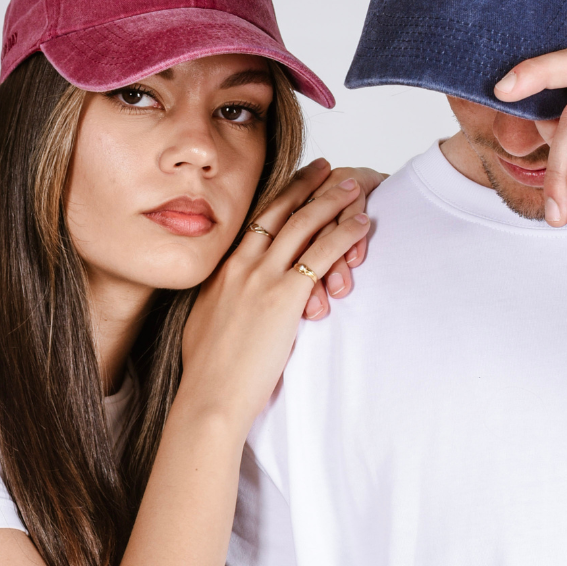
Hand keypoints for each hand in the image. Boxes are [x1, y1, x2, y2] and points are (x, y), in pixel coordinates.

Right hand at [180, 161, 372, 429]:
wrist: (209, 398)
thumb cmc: (208, 374)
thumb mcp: (205, 325)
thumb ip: (220, 303)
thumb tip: (226, 302)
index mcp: (221, 271)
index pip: (253, 221)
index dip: (278, 196)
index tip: (295, 181)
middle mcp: (240, 266)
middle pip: (278, 212)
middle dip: (305, 185)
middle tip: (326, 167)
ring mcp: (261, 279)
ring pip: (301, 225)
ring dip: (331, 201)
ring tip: (353, 186)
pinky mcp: (283, 298)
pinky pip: (320, 255)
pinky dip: (343, 235)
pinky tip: (361, 225)